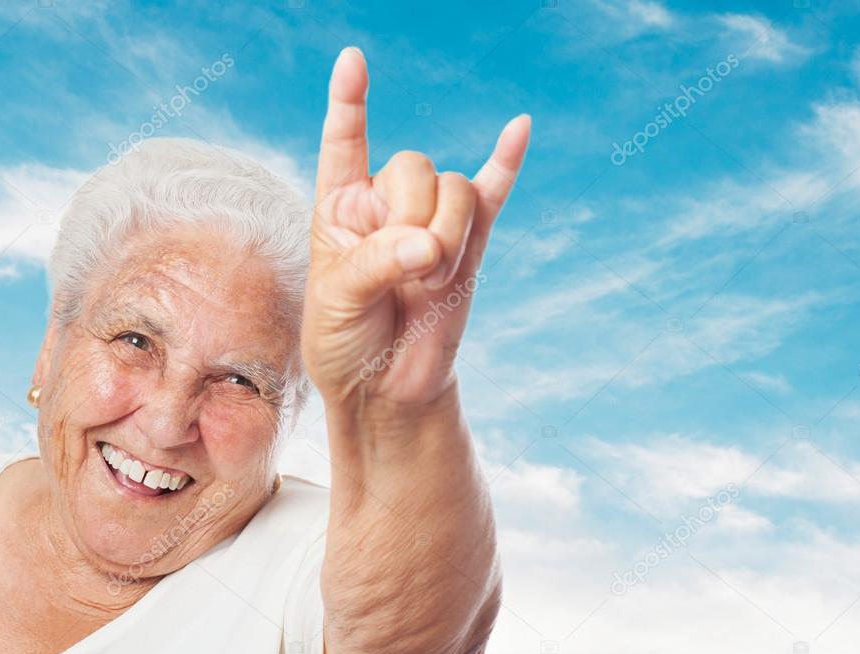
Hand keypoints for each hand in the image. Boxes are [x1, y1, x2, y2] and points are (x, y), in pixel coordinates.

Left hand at [301, 47, 529, 410]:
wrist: (386, 388)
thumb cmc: (344, 342)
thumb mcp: (339, 303)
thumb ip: (378, 264)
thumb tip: (429, 246)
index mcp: (340, 208)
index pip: (344, 143)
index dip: (349, 103)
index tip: (352, 61)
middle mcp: (386, 205)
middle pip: (415, 165)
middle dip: (414, 219)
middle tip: (405, 273)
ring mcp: (431, 222)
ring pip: (456, 189)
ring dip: (448, 237)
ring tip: (429, 283)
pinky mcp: (470, 245)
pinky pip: (493, 194)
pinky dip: (507, 163)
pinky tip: (520, 128)